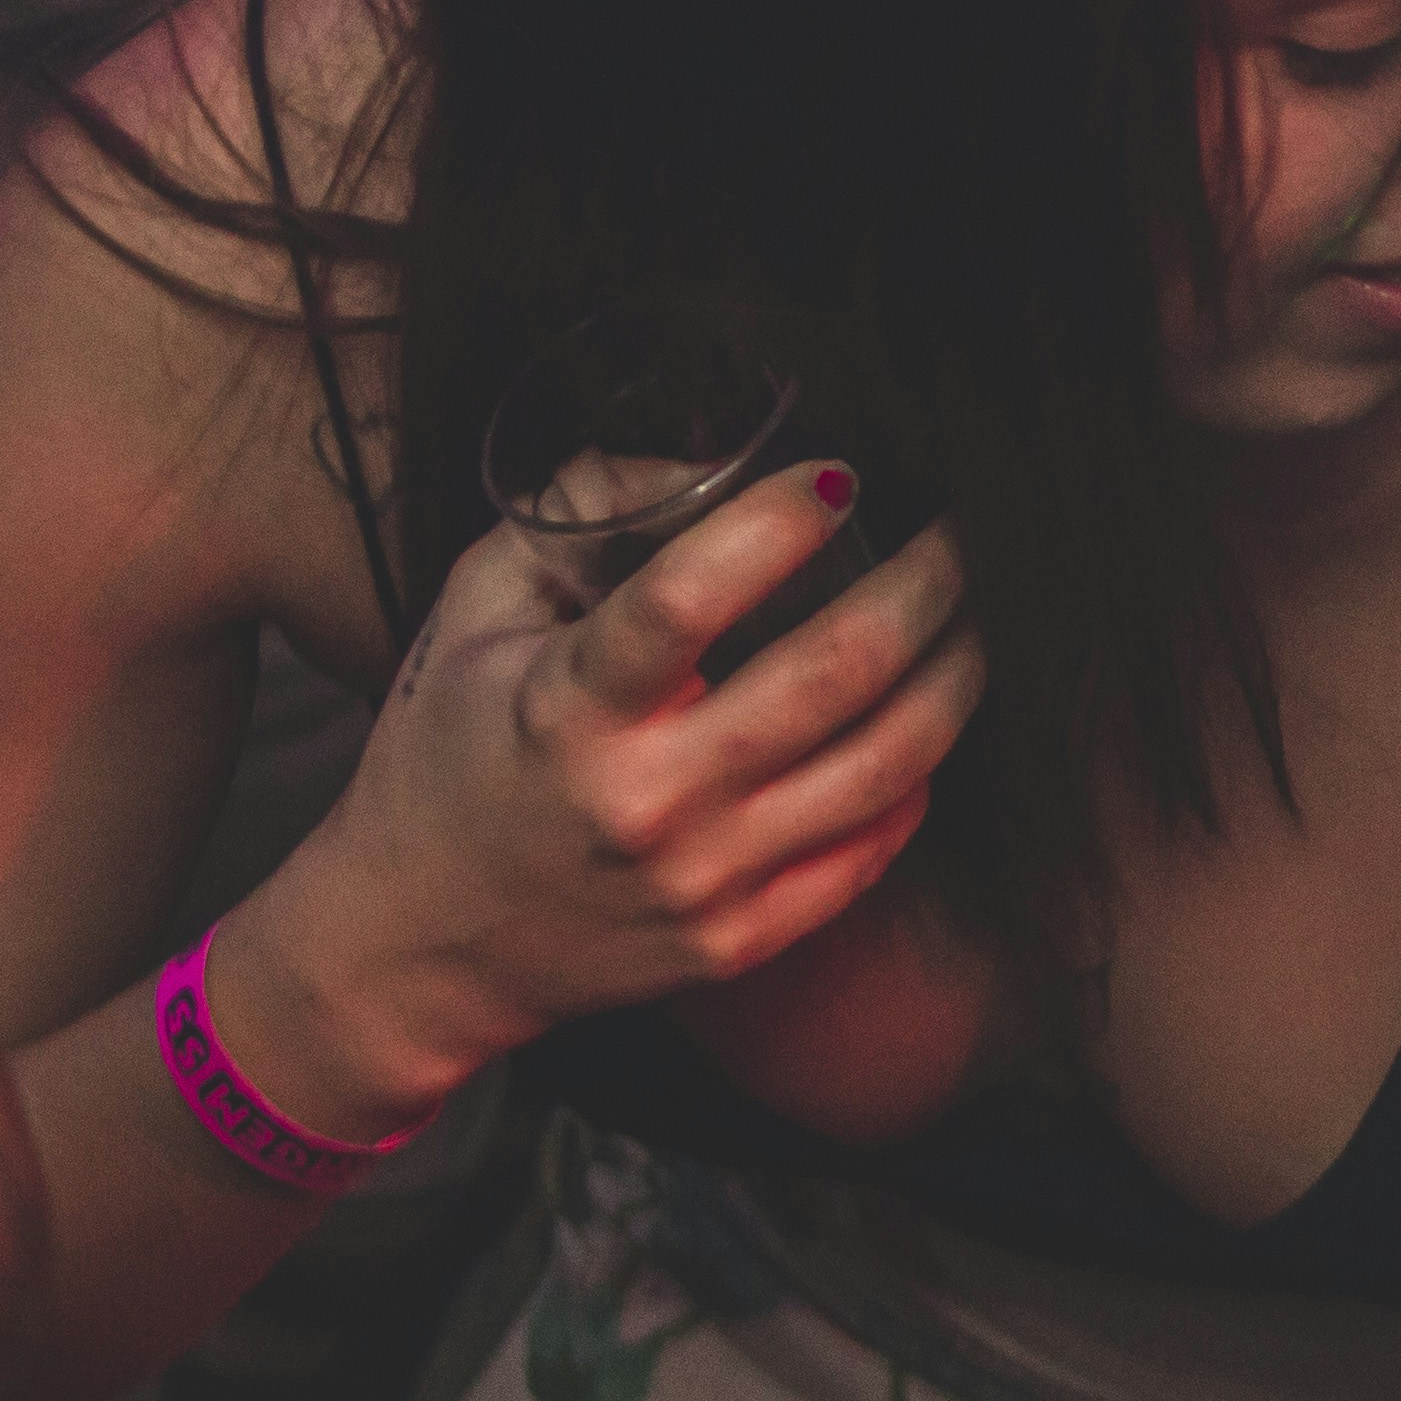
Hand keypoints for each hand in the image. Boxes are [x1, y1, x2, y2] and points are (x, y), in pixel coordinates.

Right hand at [219, 461, 984, 1132]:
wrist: (418, 943)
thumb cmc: (449, 751)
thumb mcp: (478, 609)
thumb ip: (581, 513)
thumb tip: (714, 457)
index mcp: (564, 710)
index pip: (686, 602)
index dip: (776, 523)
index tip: (837, 474)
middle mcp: (646, 803)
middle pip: (835, 675)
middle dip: (924, 584)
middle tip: (964, 530)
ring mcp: (704, 882)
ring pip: (887, 764)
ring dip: (958, 673)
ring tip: (981, 614)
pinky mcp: (740, 941)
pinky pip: (872, 850)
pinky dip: (918, 776)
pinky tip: (931, 717)